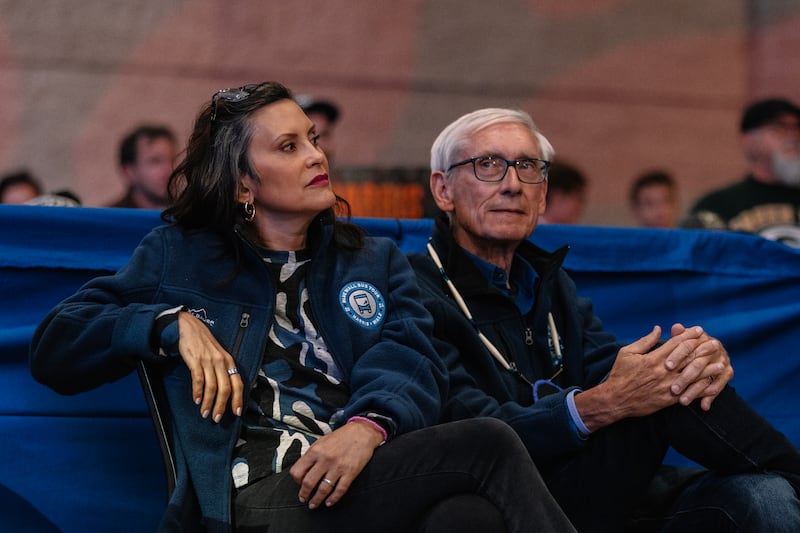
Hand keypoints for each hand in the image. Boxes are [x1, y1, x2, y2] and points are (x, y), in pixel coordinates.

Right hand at [176, 312, 243, 421]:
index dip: (238, 399)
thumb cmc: (204, 343)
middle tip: (216, 418)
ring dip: (209, 402)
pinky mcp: (196, 360)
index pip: (238, 383)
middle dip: (221, 406)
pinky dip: (198, 392)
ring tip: (205, 413)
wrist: (188, 327)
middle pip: (225, 388)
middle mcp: (221, 362)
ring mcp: (208, 361)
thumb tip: (226, 391)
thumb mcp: (218, 355)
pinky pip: (199, 379)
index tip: (236, 413)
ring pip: (212, 387)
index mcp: (229, 361)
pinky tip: (197, 400)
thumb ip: (222, 370)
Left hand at [289, 420, 384, 508]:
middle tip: (303, 499)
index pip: (298, 471)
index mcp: (315, 451)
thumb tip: (303, 471)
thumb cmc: (341, 436)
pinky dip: (333, 499)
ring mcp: (338, 467)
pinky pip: (339, 490)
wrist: (362, 432)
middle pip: (308, 483)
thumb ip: (312, 455)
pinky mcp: (350, 472)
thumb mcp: (322, 441)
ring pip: (323, 489)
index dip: (296, 480)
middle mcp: (325, 460)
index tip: (299, 484)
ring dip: (316, 500)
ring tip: (313, 505)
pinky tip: (329, 502)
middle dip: (304, 494)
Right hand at [575, 325, 703, 430]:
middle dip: (703, 349)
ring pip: (693, 376)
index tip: (699, 330)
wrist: (616, 400)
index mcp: (653, 359)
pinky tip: (712, 385)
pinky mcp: (669, 400)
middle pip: (688, 358)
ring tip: (720, 362)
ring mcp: (667, 386)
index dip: (689, 336)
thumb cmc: (620, 374)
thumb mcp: (627, 353)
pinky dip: (702, 389)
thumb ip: (645, 341)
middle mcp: (663, 371)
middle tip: (715, 342)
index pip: (676, 344)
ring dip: (708, 369)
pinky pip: (689, 393)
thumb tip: (658, 329)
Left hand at [666, 323, 732, 409]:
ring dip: (695, 391)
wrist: (709, 349)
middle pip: (697, 364)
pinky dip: (711, 396)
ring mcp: (722, 360)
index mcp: (699, 337)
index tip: (667, 367)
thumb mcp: (682, 339)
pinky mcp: (728, 372)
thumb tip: (676, 327)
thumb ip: (679, 335)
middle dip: (685, 378)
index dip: (677, 355)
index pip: (687, 346)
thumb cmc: (688, 345)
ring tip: (682, 402)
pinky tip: (703, 406)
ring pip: (706, 378)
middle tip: (673, 389)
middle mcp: (713, 348)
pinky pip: (720, 385)